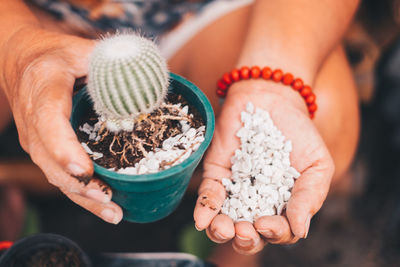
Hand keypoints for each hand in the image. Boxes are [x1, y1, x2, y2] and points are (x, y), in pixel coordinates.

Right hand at [0, 26, 122, 223]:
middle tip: (110, 200)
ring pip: (55, 175)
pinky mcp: (44, 150)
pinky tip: (105, 205)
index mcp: (43, 91)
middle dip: (81, 186)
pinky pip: (60, 175)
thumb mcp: (79, 50)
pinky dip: (81, 193)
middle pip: (52, 162)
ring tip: (114, 212)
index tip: (85, 171)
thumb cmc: (54, 55)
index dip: (65, 150)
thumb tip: (145, 73)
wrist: (22, 61)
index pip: (49, 123)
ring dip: (83, 197)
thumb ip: (107, 61)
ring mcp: (37, 140)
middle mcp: (34, 122)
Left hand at [194, 80, 333, 253]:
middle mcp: (257, 203)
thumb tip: (301, 231)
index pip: (279, 232)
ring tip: (223, 228)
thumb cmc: (299, 133)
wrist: (271, 100)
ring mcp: (235, 190)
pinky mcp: (216, 173)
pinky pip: (208, 196)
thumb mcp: (317, 164)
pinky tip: (203, 220)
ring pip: (224, 221)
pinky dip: (204, 209)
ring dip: (221, 231)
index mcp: (283, 206)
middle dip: (245, 240)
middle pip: (249, 235)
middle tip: (243, 231)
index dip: (273, 234)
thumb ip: (309, 197)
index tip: (266, 223)